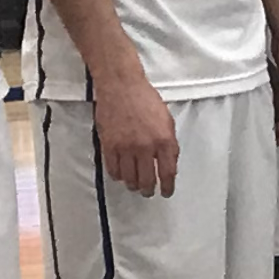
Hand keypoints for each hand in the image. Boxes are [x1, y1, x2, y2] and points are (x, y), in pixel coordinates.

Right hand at [95, 71, 180, 197]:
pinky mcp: (109, 146)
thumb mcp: (167, 121)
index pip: (168, 173)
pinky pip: (113, 170)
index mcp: (164, 140)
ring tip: (135, 185)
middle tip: (148, 191)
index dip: (167, 187)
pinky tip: (121, 175)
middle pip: (147, 180)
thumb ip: (169, 144)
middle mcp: (145, 147)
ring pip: (129, 178)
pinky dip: (118, 176)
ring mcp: (126, 147)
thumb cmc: (145, 99)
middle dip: (149, 190)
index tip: (166, 192)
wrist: (122, 87)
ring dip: (133, 185)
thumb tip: (169, 164)